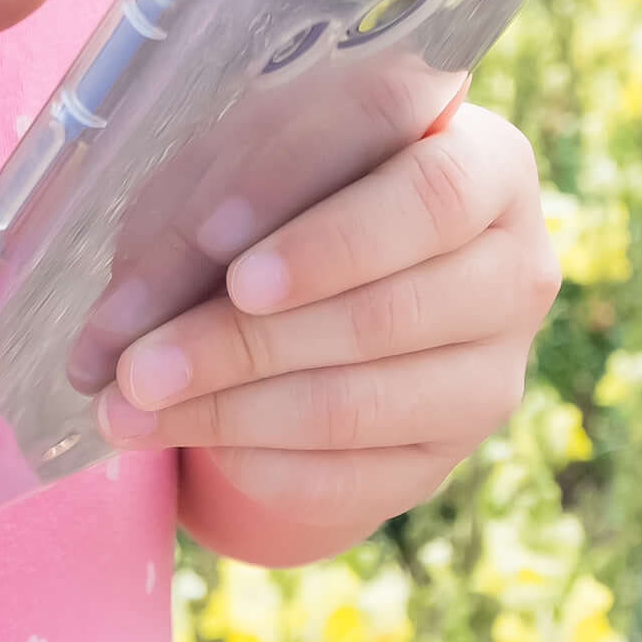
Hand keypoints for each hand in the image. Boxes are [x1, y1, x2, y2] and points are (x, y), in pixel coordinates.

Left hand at [96, 101, 561, 564]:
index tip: (233, 274)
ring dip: (227, 411)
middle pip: (387, 313)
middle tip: (138, 363)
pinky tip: (182, 439)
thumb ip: (213, 207)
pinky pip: (346, 477)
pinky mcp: (446, 456)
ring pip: (357, 405)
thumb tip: (130, 311)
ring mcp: (491, 374)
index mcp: (488, 164)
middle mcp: (515, 269)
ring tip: (126, 408)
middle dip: (244, 343)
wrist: (342, 278)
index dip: (332, 240)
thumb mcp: (256, 165)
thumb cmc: (295, 192)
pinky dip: (252, 462)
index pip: (429, 196)